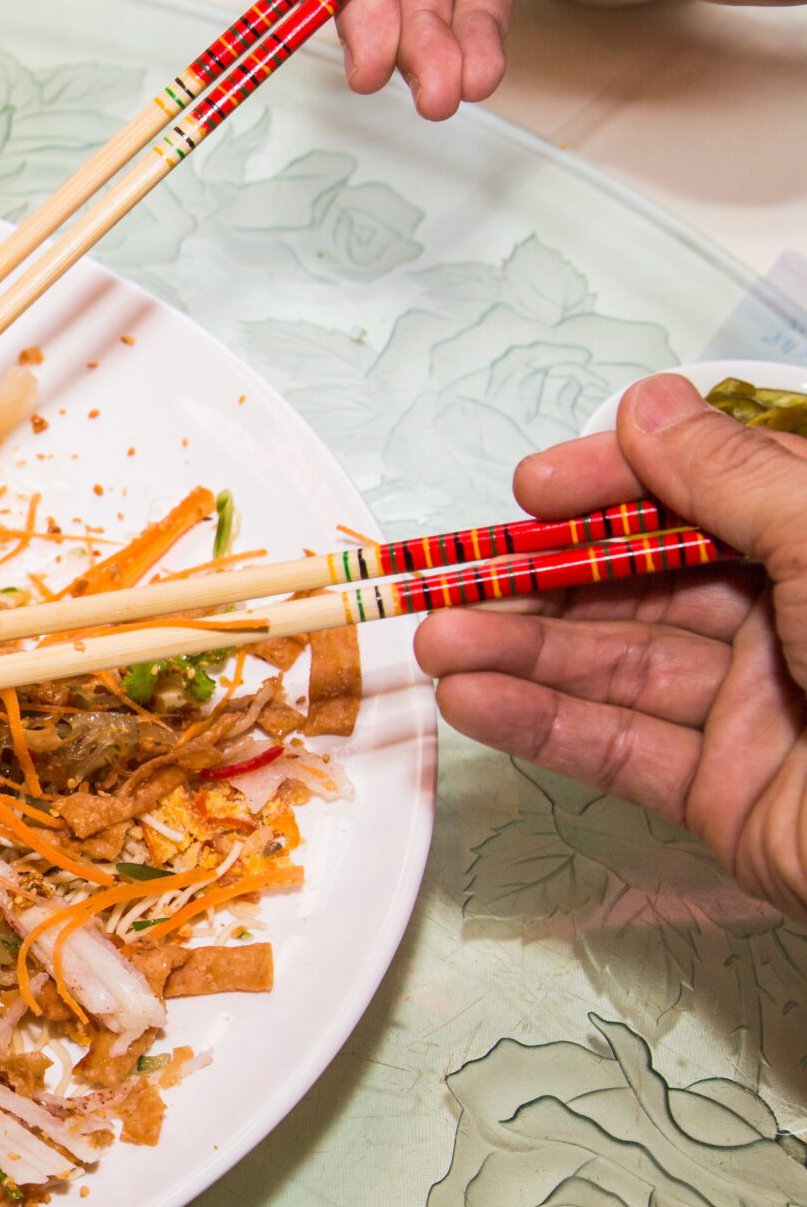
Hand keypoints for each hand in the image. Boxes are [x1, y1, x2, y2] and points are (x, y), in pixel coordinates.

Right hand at [416, 374, 806, 922]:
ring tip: (437, 640)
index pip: (709, 495)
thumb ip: (735, 478)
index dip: (617, 484)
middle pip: (648, 583)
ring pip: (621, 667)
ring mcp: (763, 713)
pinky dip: (540, 726)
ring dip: (522, 651)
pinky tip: (475, 700)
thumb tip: (651, 408)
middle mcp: (799, 623)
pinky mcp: (729, 799)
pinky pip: (620, 751)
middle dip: (546, 577)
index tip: (537, 489)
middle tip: (456, 575)